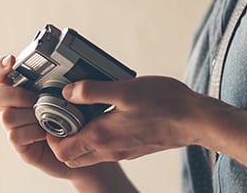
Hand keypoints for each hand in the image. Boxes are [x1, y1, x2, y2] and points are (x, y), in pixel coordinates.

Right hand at [0, 55, 130, 189]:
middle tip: (35, 98)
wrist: (87, 147)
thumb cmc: (82, 116)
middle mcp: (16, 105)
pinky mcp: (21, 145)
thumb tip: (72, 70)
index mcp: (24, 87)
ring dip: (29, 116)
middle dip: (14, 94)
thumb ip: (68, 80)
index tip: (12, 61)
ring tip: (47, 118)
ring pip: (6, 116)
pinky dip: (33, 132)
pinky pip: (15, 136)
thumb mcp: (76, 93)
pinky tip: (47, 133)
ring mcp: (16, 126)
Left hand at [47, 76, 203, 167]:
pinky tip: (107, 116)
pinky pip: (106, 150)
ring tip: (82, 114)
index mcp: (102, 136)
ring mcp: (122, 151)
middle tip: (63, 116)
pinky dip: (97, 139)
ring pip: (89, 155)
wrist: (196, 121)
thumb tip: (67, 92)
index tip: (51, 116)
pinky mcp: (134, 148)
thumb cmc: (164, 104)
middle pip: (72, 156)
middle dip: (61, 140)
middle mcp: (109, 149)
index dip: (50, 136)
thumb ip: (92, 91)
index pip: (62, 150)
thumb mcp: (124, 89)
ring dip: (79, 140)